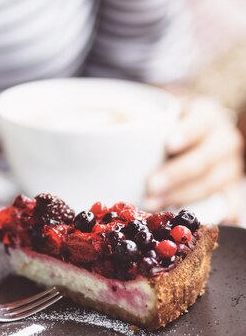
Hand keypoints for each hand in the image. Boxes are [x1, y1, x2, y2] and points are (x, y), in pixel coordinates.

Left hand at [145, 96, 243, 212]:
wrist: (196, 135)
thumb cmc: (170, 127)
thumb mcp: (160, 116)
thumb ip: (140, 122)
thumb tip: (105, 130)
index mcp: (207, 116)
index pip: (200, 123)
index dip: (187, 133)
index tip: (168, 144)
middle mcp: (223, 140)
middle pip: (205, 159)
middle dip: (177, 174)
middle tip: (151, 185)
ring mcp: (229, 167)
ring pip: (211, 184)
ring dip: (181, 197)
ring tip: (152, 204)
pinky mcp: (230, 190)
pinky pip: (227, 205)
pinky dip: (210, 214)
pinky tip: (186, 219)